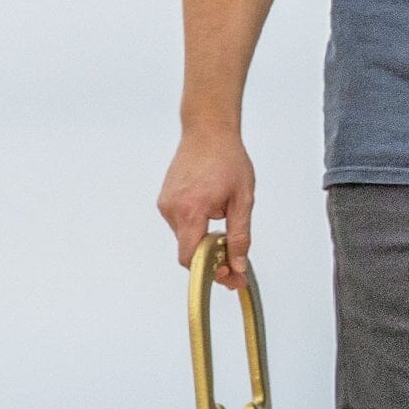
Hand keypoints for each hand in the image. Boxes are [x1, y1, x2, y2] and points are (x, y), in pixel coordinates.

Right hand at [158, 122, 254, 284]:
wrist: (208, 131)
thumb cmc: (228, 160)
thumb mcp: (243, 201)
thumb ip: (239, 237)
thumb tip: (238, 266)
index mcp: (191, 210)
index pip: (191, 258)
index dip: (209, 273)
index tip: (229, 277)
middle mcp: (172, 209)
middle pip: (188, 251)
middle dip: (211, 261)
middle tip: (236, 265)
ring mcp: (166, 204)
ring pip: (185, 238)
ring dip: (205, 242)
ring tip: (226, 224)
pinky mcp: (165, 199)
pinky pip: (181, 225)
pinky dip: (196, 228)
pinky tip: (213, 214)